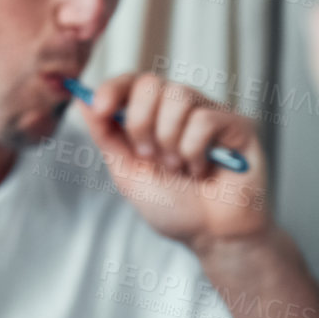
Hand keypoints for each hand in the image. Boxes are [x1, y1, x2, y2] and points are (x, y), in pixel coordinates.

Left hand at [78, 72, 269, 251]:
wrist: (211, 234)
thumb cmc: (173, 206)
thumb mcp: (127, 172)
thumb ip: (106, 136)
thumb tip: (82, 101)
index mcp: (152, 118)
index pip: (131, 83)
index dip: (113, 88)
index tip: (100, 107)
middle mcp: (180, 110)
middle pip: (151, 83)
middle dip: (140, 123)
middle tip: (149, 156)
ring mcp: (209, 113)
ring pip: (179, 96)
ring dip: (169, 140)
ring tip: (178, 167)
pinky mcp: (236, 123)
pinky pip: (204, 119)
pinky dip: (195, 151)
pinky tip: (202, 169)